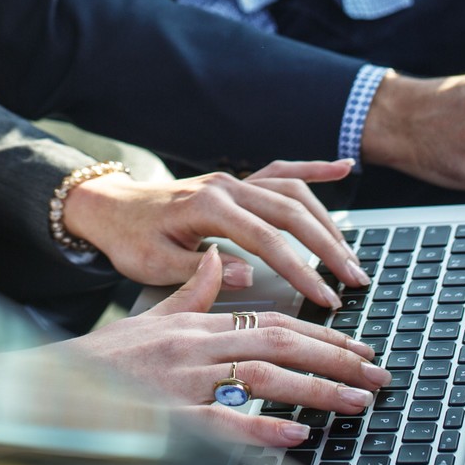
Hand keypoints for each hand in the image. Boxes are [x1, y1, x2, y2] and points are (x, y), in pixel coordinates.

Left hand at [63, 160, 368, 306]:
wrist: (110, 208)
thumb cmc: (129, 239)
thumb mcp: (154, 265)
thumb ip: (199, 272)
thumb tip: (248, 276)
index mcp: (207, 205)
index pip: (266, 239)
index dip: (300, 269)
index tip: (324, 296)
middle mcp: (226, 186)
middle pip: (290, 212)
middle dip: (327, 247)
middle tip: (354, 280)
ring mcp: (233, 180)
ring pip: (292, 193)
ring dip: (325, 221)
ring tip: (349, 254)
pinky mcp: (236, 183)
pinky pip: (281, 172)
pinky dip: (313, 170)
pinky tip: (342, 168)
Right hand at [69, 245, 388, 446]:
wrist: (49, 387)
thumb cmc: (100, 362)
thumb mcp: (146, 320)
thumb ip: (188, 294)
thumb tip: (217, 264)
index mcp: (196, 326)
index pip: (272, 321)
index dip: (321, 335)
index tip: (358, 350)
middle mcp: (194, 347)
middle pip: (279, 342)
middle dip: (336, 359)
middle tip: (377, 376)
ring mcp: (182, 382)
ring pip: (262, 376)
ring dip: (316, 390)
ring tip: (356, 402)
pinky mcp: (166, 416)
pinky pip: (221, 423)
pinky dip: (259, 428)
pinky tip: (293, 435)